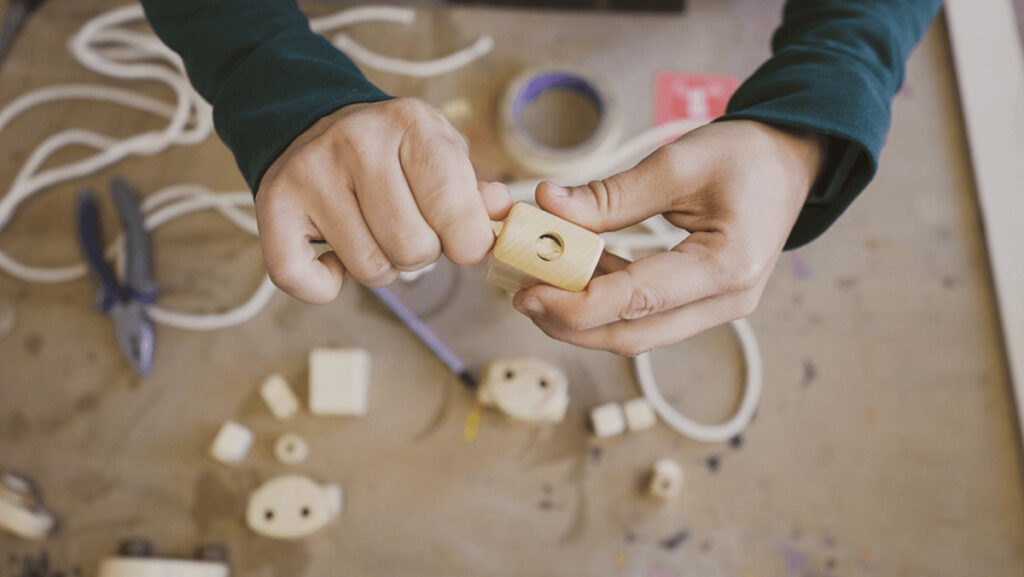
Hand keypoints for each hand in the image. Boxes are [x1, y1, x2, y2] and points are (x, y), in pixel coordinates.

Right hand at [255, 98, 511, 303]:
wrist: (313, 122)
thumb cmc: (394, 151)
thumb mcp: (442, 152)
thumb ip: (475, 190)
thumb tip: (501, 213)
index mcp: (412, 124)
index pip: (456, 213)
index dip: (467, 244)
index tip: (460, 240)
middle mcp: (358, 141)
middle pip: (413, 249)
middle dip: (421, 254)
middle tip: (407, 229)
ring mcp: (311, 172)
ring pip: (369, 268)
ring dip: (379, 266)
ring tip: (371, 232)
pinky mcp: (274, 204)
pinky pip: (304, 281)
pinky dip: (325, 285)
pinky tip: (332, 257)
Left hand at [512, 120, 825, 355]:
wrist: (792, 161)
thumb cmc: (747, 156)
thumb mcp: (678, 164)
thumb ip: (611, 195)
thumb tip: (547, 207)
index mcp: (727, 267)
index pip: (638, 302)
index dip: (575, 305)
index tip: (527, 293)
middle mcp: (727, 302)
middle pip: (633, 335)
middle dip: (570, 323)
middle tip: (522, 295)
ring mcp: (718, 309)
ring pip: (637, 332)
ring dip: (584, 315)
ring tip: (539, 283)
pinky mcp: (704, 304)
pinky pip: (647, 316)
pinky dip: (606, 302)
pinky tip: (574, 274)